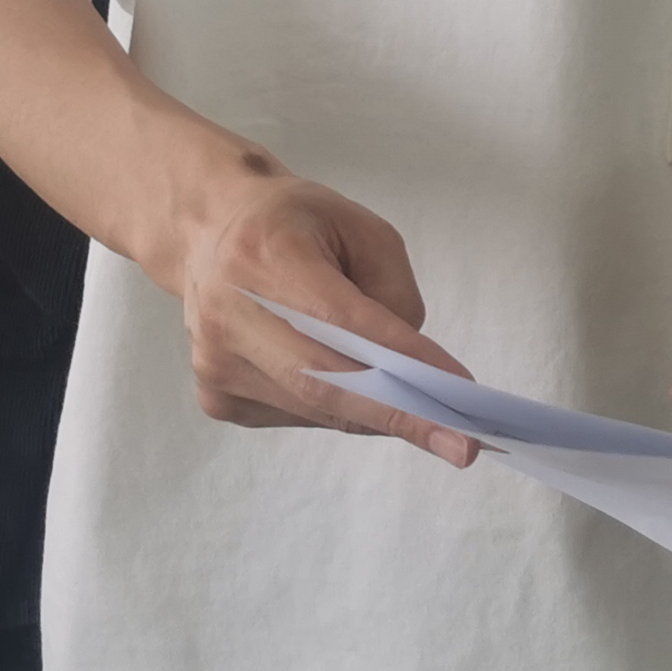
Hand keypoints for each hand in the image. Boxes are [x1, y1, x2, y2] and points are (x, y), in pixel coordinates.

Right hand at [149, 153, 477, 468]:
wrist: (210, 231)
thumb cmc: (297, 225)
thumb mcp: (362, 231)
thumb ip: (394, 294)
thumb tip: (412, 371)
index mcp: (263, 256)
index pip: (342, 324)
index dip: (402, 364)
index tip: (457, 395)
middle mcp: (227, 315)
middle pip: (325, 383)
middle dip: (401, 417)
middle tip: (462, 445)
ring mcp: (216, 363)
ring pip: (318, 409)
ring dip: (375, 411)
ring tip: (416, 400)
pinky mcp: (217, 397)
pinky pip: (299, 417)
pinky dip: (339, 407)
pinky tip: (345, 378)